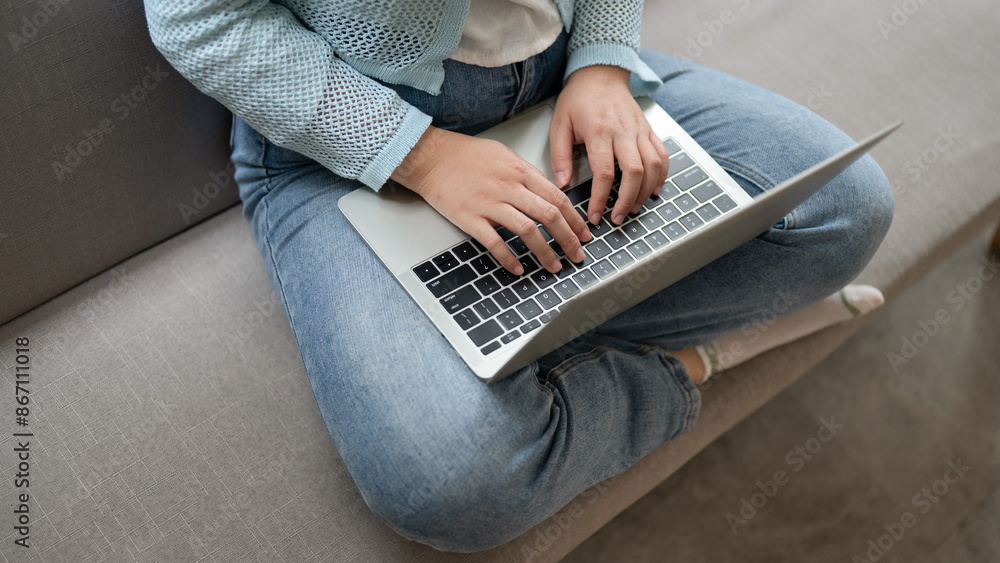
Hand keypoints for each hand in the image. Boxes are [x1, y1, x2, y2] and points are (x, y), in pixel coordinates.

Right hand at [390, 126, 591, 274]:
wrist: (430, 157)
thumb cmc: (465, 155)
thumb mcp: (504, 154)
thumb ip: (527, 173)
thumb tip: (548, 191)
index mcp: (520, 171)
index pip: (557, 198)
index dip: (575, 219)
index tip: (584, 234)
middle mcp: (509, 187)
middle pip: (549, 216)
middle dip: (568, 239)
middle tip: (577, 255)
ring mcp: (489, 203)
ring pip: (527, 231)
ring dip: (545, 252)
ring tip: (554, 266)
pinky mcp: (470, 218)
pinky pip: (495, 242)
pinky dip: (509, 258)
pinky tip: (518, 269)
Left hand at [550, 65, 669, 224]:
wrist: (601, 73)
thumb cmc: (578, 99)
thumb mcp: (559, 124)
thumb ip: (560, 156)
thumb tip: (562, 183)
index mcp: (599, 131)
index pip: (604, 173)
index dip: (601, 199)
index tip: (595, 215)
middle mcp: (623, 131)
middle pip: (635, 172)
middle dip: (628, 200)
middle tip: (617, 218)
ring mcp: (639, 130)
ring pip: (653, 166)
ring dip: (646, 191)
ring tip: (633, 208)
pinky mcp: (649, 130)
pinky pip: (662, 155)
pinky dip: (662, 175)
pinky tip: (653, 190)